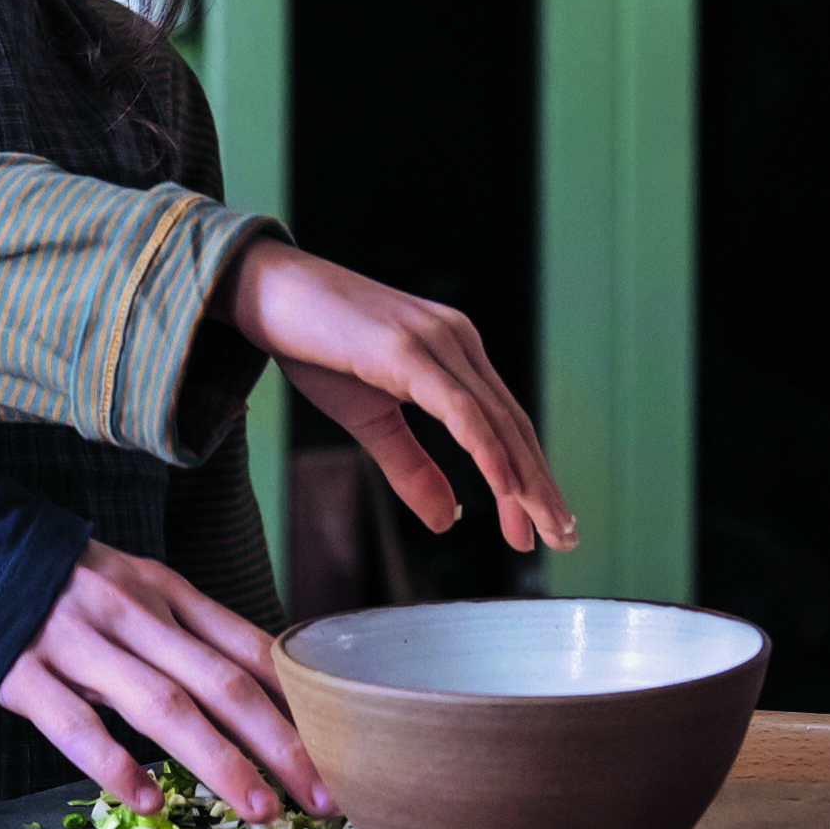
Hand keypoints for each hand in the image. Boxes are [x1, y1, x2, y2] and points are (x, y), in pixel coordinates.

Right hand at [0, 540, 328, 822]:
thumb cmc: (67, 585)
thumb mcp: (137, 587)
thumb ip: (190, 630)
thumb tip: (265, 682)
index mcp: (164, 590)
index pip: (245, 646)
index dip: (295, 700)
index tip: (339, 746)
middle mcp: (131, 612)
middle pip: (219, 681)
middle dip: (278, 742)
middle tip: (320, 795)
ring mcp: (78, 642)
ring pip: (160, 705)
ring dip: (217, 760)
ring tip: (259, 809)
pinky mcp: (25, 673)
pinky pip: (76, 724)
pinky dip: (115, 765)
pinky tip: (149, 802)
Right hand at [219, 240, 577, 554]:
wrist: (267, 291)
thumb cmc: (315, 347)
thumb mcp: (369, 421)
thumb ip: (411, 467)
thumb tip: (449, 520)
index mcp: (453, 352)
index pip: (504, 423)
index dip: (527, 477)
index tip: (541, 527)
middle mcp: (456, 339)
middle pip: (512, 423)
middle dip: (540, 485)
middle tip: (563, 537)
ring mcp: (435, 339)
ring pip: (495, 419)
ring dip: (524, 478)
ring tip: (542, 525)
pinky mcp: (407, 348)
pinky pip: (459, 407)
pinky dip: (487, 449)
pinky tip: (505, 486)